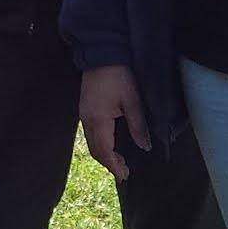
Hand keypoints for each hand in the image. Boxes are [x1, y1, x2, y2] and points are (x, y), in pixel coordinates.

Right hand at [76, 64, 151, 185]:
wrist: (102, 53)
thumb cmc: (119, 75)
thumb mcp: (132, 100)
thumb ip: (137, 125)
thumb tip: (144, 146)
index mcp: (98, 119)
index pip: (104, 151)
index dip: (114, 165)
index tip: (125, 176)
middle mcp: (86, 119)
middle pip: (95, 149)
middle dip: (108, 163)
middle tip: (124, 172)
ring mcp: (83, 113)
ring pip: (91, 142)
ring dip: (104, 154)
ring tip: (119, 161)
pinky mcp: (85, 108)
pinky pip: (90, 132)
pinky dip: (100, 143)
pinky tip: (111, 143)